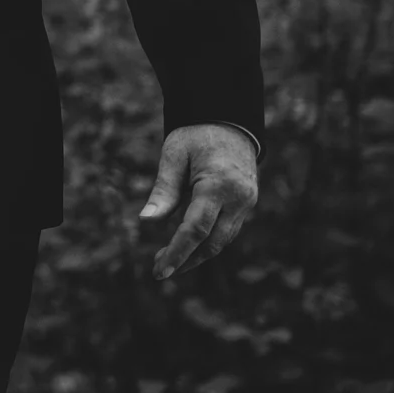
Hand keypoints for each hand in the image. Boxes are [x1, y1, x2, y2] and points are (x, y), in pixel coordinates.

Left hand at [139, 123, 258, 279]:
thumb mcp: (173, 155)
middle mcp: (238, 198)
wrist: (229, 121)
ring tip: (167, 259)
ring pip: (223, 240)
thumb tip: (145, 221)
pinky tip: (188, 244)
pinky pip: (228, 229)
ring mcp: (247, 202)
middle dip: (186, 259)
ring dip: (198, 254)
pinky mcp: (248, 203)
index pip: (196, 229)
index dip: (177, 253)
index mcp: (218, 185)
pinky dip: (209, 240)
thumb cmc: (196, 135)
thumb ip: (163, 190)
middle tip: (159, 269)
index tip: (160, 271)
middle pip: (213, 242)